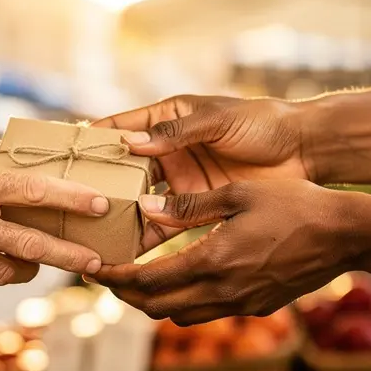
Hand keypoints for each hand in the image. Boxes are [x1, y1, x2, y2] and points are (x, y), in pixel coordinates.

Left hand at [91, 180, 359, 324]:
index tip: (92, 269)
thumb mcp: (237, 194)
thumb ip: (188, 206)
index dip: (115, 278)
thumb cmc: (293, 205)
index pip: (147, 281)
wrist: (345, 235)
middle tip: (106, 275)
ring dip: (153, 302)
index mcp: (212, 263)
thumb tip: (145, 209)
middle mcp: (222, 293)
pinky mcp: (255, 307)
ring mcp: (240, 305)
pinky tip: (180, 278)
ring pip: (180, 317)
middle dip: (126, 295)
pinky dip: (182, 302)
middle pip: (156, 308)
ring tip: (136, 279)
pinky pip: (206, 312)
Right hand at [93, 95, 312, 249]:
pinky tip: (128, 251)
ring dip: (120, 216)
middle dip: (100, 185)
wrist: (303, 150)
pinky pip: (166, 223)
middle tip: (72, 203)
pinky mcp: (197, 206)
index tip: (67, 153)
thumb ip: (175, 133)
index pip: (121, 128)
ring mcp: (180, 180)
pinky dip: (148, 236)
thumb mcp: (216, 121)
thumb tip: (131, 144)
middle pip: (124, 170)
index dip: (94, 140)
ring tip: (94, 232)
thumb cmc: (261, 123)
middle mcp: (167, 151)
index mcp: (168, 119)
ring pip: (140, 200)